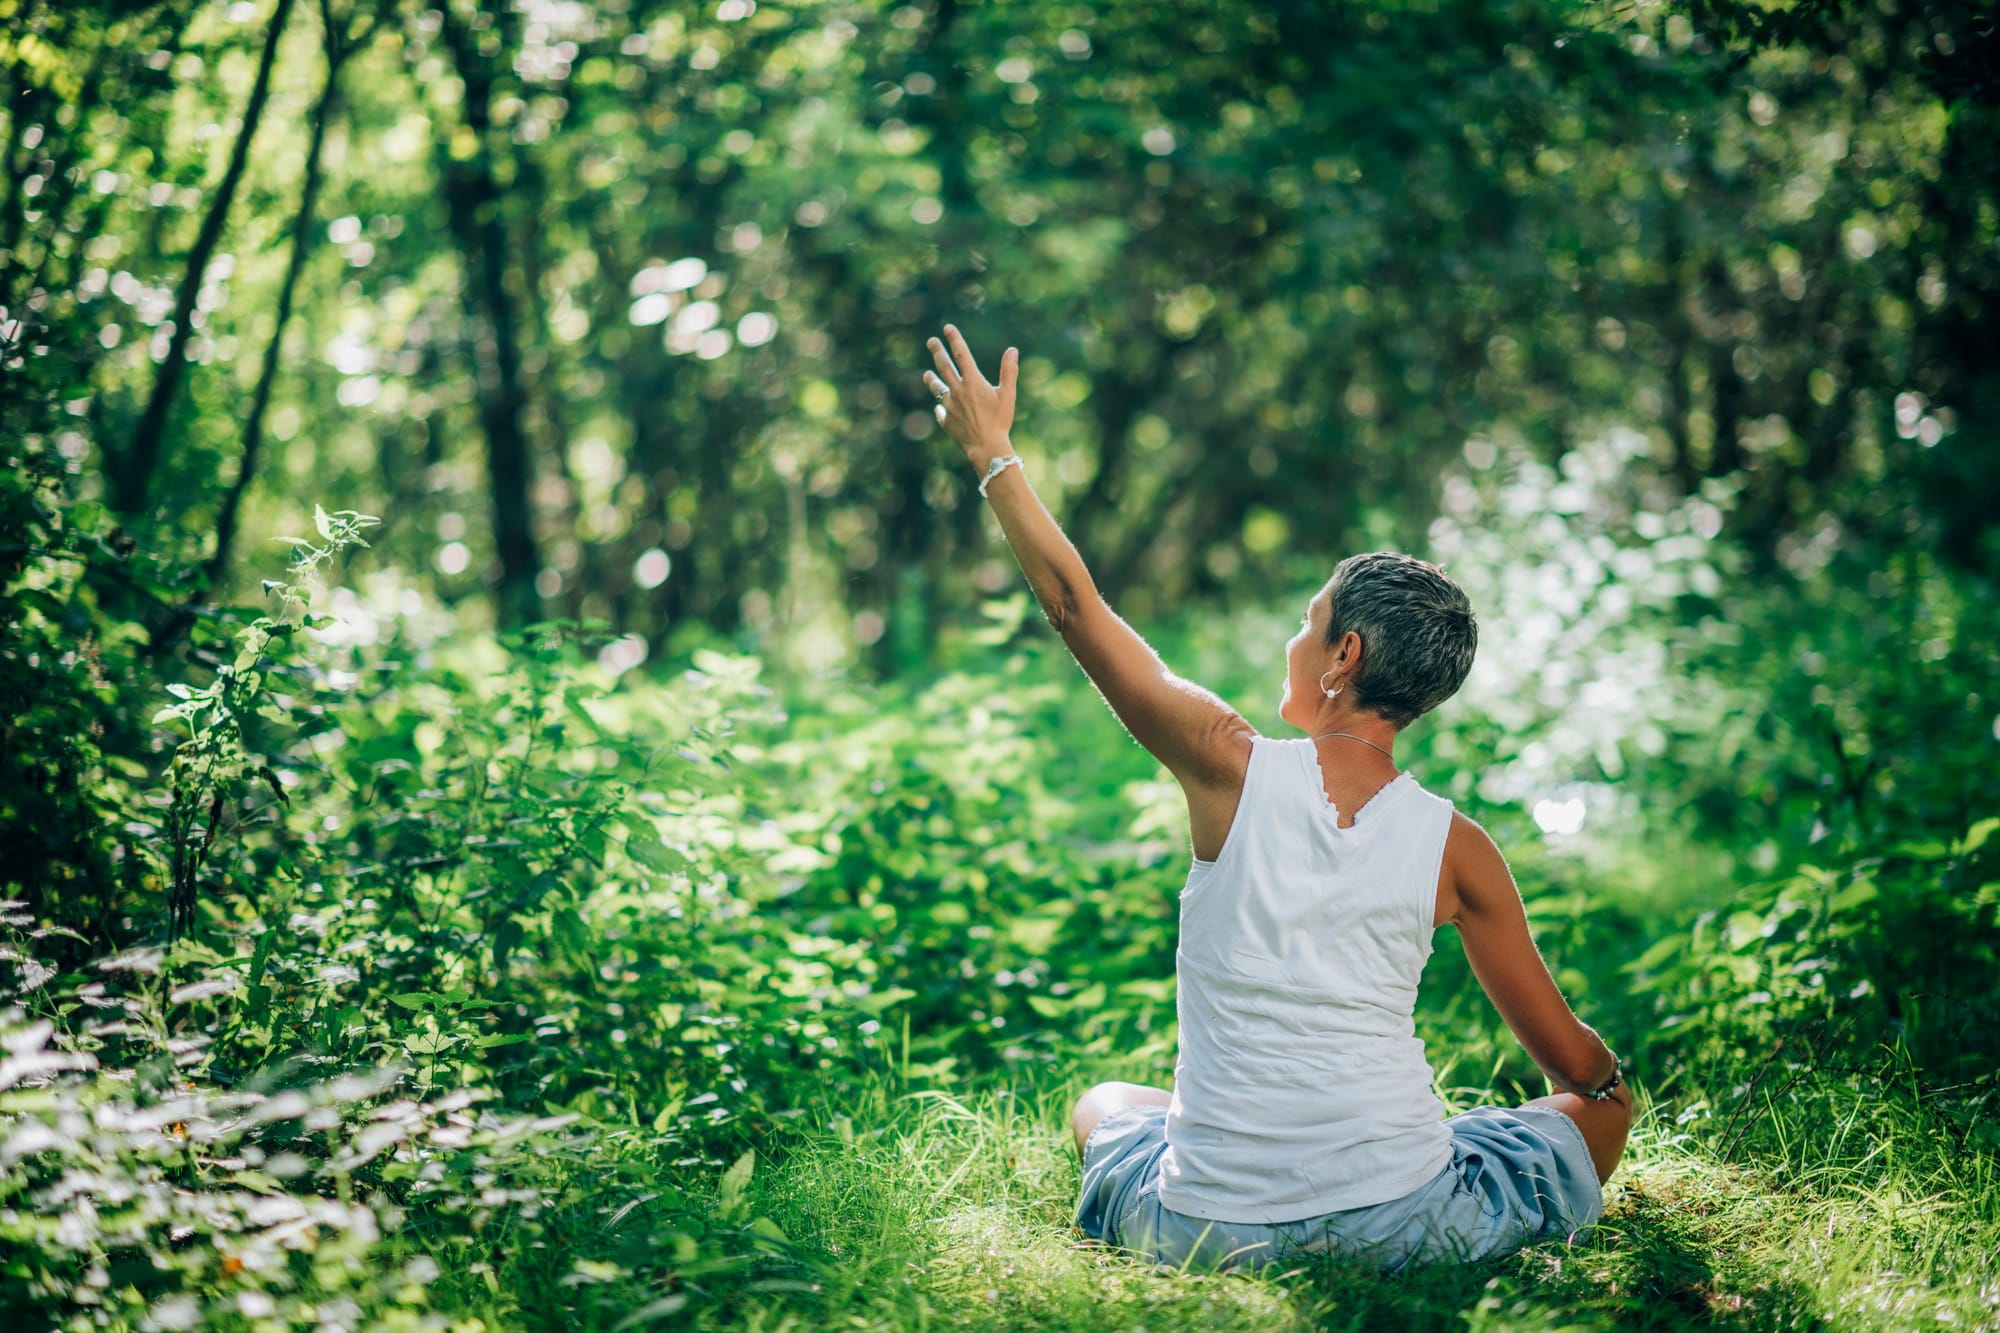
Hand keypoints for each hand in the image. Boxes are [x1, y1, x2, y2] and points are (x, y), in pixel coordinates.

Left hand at [923, 324, 1018, 464]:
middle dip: (937, 351)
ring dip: (932, 380)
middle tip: (931, 341)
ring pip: (937, 388)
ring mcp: (950, 406)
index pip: (962, 354)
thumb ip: (1009, 371)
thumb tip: (1012, 350)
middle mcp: (958, 391)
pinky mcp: (947, 421)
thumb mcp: (1008, 395)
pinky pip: (941, 411)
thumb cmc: (1000, 421)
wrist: (986, 448)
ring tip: (926, 374)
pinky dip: (941, 407)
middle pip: (944, 367)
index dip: (954, 339)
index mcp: (973, 382)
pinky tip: (940, 407)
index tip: (947, 327)